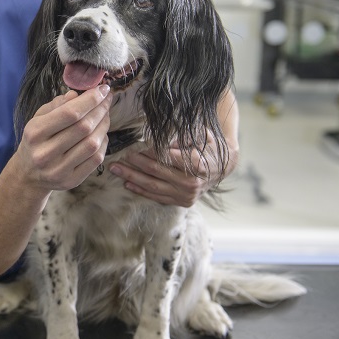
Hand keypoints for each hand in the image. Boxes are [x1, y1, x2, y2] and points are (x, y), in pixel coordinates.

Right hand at [15, 85, 111, 191]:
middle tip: (107, 99)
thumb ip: (57, 105)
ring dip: (104, 125)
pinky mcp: (71, 180)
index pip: (70, 113)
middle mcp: (45, 153)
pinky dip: (103, 142)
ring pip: (92, 143)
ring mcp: (59, 169)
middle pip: (84, 127)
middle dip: (101, 110)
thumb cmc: (36, 141)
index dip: (91, 99)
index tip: (103, 89)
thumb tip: (78, 95)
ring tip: (105, 115)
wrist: (28, 174)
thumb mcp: (38, 119)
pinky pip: (96, 159)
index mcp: (35, 133)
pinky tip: (101, 133)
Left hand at [109, 132, 236, 206]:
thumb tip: (158, 138)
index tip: (132, 147)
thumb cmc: (207, 147)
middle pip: (156, 172)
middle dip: (134, 164)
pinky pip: (157, 197)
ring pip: (153, 186)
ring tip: (116, 169)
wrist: (222, 168)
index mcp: (197, 164)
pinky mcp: (182, 202)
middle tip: (118, 157)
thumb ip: (180, 137)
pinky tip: (127, 183)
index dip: (147, 152)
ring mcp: (186, 195)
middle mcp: (191, 182)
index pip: (166, 157)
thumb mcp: (200, 135)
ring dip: (132, 177)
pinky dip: (141, 191)